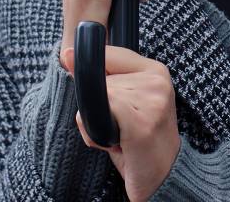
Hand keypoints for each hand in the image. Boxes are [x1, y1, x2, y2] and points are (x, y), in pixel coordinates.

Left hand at [61, 44, 180, 201]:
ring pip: (97, 96)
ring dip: (95, 123)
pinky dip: (96, 133)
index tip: (103, 101)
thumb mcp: (124, 101)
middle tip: (118, 127)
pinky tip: (117, 144)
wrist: (163, 176)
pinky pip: (100, 111)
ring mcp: (152, 100)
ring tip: (118, 137)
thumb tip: (66, 54)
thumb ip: (100, 77)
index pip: (109, 53)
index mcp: (156, 70)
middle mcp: (157, 81)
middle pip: (100, 78)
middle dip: (97, 106)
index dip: (94, 76)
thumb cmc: (139, 140)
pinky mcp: (142, 122)